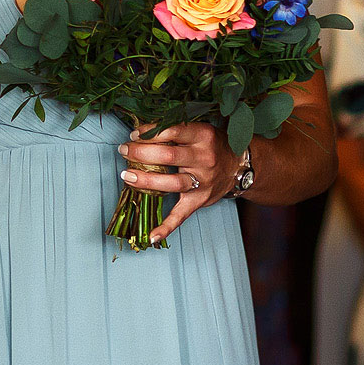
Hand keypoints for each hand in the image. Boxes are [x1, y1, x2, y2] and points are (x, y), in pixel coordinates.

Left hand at [117, 122, 239, 245]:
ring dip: (145, 180)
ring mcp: (203, 182)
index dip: (150, 133)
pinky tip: (152, 235)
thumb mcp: (198, 130)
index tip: (134, 135)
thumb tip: (141, 133)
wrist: (238, 165)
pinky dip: (166, 227)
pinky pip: (182, 215)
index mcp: (202, 136)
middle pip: (168, 157)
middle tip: (125, 150)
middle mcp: (204, 159)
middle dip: (141, 154)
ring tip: (127, 175)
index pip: (172, 132)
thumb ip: (175, 130)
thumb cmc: (212, 144)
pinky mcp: (200, 200)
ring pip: (171, 183)